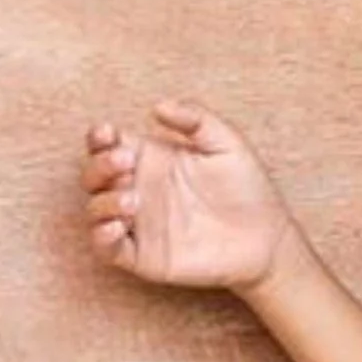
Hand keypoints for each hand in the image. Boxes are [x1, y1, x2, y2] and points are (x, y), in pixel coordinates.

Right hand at [82, 100, 298, 290]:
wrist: (267, 236)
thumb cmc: (247, 187)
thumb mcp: (226, 144)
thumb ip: (196, 119)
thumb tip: (158, 106)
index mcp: (151, 160)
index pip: (108, 145)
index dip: (98, 137)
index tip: (108, 132)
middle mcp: (138, 190)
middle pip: (94, 176)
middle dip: (99, 166)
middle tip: (126, 162)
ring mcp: (138, 223)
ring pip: (94, 211)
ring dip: (103, 202)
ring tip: (133, 200)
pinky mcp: (142, 255)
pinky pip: (106, 248)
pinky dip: (102, 237)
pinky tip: (118, 227)